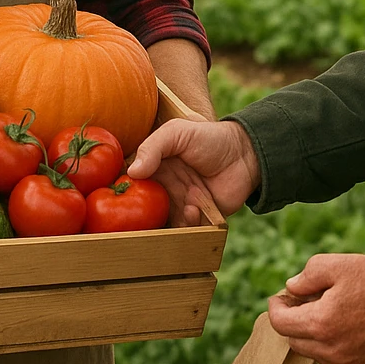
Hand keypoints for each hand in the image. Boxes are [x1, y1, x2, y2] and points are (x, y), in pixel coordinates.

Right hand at [127, 119, 260, 223]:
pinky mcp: (195, 219)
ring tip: (185, 206)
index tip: (120, 194)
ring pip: (160, 222)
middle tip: (148, 210)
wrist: (245, 156)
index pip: (130, 181)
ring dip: (168, 220)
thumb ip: (153, 146)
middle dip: (142, 213)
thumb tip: (132, 171)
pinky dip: (187, 225)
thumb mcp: (178, 132)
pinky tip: (195, 210)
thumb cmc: (210, 139)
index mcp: (153, 166)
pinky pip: (183, 231)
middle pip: (141, 207)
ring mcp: (178, 204)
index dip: (124, 189)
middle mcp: (162, 187)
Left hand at [267, 253, 364, 363]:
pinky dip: (329, 343)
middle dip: (292, 319)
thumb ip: (306, 276)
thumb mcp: (336, 265)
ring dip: (310, 333)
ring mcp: (345, 361)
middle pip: (294, 340)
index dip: (276, 307)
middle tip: (302, 300)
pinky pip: (333, 358)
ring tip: (324, 309)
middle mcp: (329, 349)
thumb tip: (291, 288)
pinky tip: (341, 323)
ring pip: (312, 351)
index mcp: (319, 323)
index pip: (280, 323)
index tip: (280, 296)